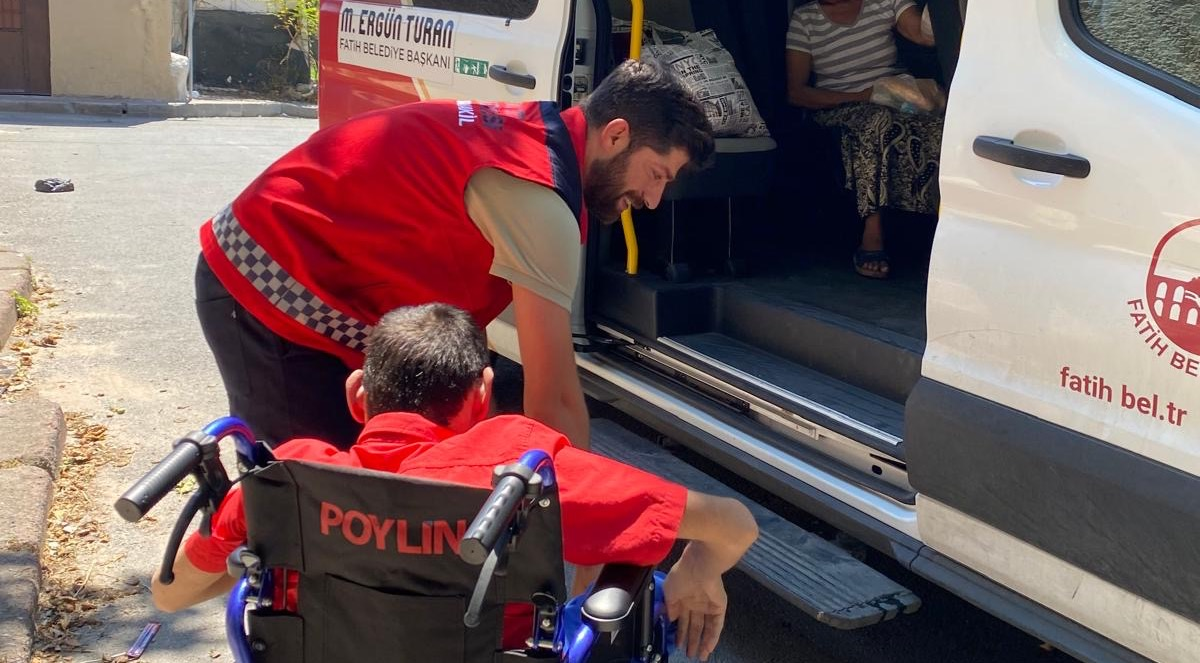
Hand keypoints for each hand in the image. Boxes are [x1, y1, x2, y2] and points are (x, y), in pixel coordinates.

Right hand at [663, 544, 728, 660]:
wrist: (698, 565)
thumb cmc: (681, 576)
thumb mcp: (668, 591)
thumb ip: (669, 606)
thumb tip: (671, 619)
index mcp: (683, 598)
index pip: (681, 620)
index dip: (679, 633)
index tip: (676, 645)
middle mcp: (695, 603)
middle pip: (694, 626)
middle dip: (691, 641)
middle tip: (689, 655)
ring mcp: (708, 606)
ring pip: (705, 628)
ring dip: (701, 642)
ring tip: (699, 657)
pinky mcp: (719, 607)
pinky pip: (716, 626)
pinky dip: (712, 637)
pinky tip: (708, 648)